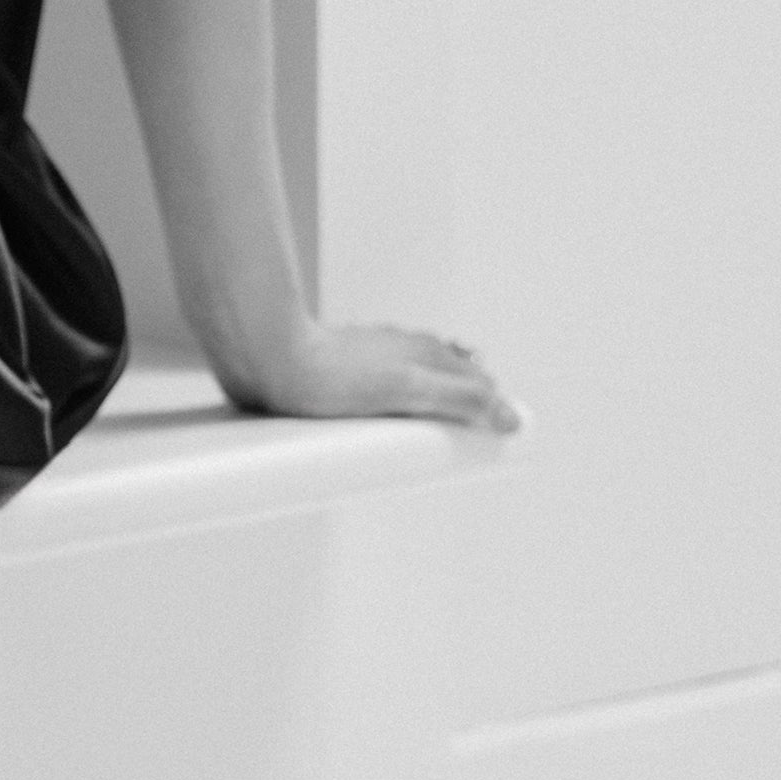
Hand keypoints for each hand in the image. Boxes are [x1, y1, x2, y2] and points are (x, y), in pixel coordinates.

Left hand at [225, 321, 523, 433]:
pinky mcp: (339, 363)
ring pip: (413, 372)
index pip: (475, 380)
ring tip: (436, 420)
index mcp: (425, 352)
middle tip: (475, 427)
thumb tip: (512, 420)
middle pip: (448, 373)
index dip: (490, 405)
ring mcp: (370, 352)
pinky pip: (378, 379)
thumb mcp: (407, 391)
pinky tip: (378, 410)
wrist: (268, 358)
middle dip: (465, 398)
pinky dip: (393, 395)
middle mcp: (402, 346)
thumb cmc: (333, 378)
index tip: (501, 433)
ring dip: (429, 394)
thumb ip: (460, 402)